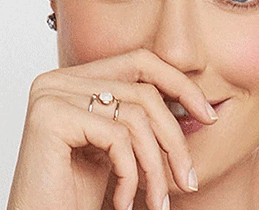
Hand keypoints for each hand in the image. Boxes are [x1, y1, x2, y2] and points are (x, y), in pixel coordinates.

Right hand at [7, 48, 217, 209]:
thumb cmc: (76, 194)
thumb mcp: (117, 146)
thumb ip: (139, 114)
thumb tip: (194, 100)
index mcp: (76, 78)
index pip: (140, 61)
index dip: (179, 84)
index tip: (209, 114)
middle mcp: (60, 78)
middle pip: (143, 90)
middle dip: (173, 137)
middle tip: (189, 178)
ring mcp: (52, 93)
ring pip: (135, 115)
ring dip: (156, 167)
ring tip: (157, 202)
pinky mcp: (49, 115)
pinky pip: (116, 136)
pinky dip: (130, 174)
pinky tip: (122, 201)